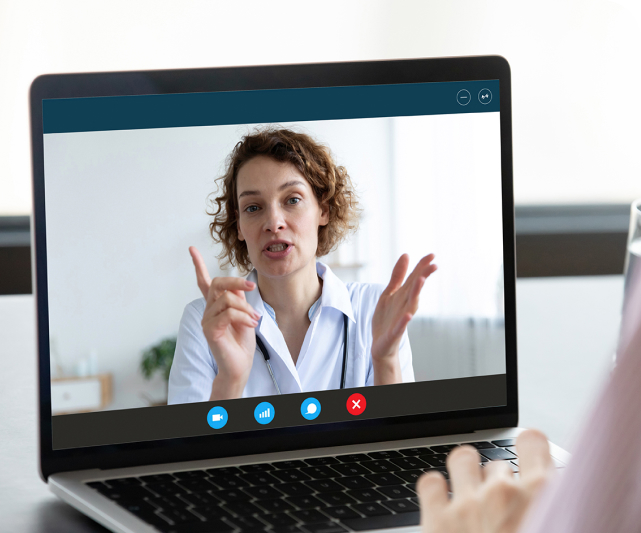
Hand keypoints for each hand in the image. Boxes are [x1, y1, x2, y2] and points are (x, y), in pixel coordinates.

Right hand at [189, 246, 258, 398]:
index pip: (203, 282)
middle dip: (237, 282)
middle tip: (252, 288)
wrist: (240, 365)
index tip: (191, 249)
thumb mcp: (244, 314)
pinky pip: (228, 314)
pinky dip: (243, 317)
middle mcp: (208, 310)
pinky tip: (251, 324)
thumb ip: (238, 299)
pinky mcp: (210, 330)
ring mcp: (207, 320)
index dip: (198, 265)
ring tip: (254, 319)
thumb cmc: (242, 341)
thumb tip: (238, 286)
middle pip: (218, 283)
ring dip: (246, 307)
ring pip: (227, 299)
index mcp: (215, 305)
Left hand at [371, 253, 436, 382]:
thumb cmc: (386, 318)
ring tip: (421, 280)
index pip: (414, 278)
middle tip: (434, 265)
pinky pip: (400, 326)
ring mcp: (401, 318)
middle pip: (415, 289)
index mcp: (403, 295)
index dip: (422, 266)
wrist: (380, 344)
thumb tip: (406, 255)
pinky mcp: (395, 332)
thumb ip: (398, 276)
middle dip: (423, 276)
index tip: (432, 255)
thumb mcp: (389, 293)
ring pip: (411, 305)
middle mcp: (405, 305)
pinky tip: (408, 315)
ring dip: (416, 293)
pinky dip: (404, 321)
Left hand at [417, 429, 553, 532]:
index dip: (529, 449)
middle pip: (498, 464)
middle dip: (500, 484)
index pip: (533, 442)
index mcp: (544, 496)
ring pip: (463, 459)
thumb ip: (556, 513)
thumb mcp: (559, 526)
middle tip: (504, 512)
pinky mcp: (437, 522)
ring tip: (470, 494)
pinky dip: (435, 489)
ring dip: (466, 472)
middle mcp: (504, 493)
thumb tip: (552, 506)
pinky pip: (430, 483)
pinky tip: (441, 503)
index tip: (529, 455)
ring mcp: (467, 504)